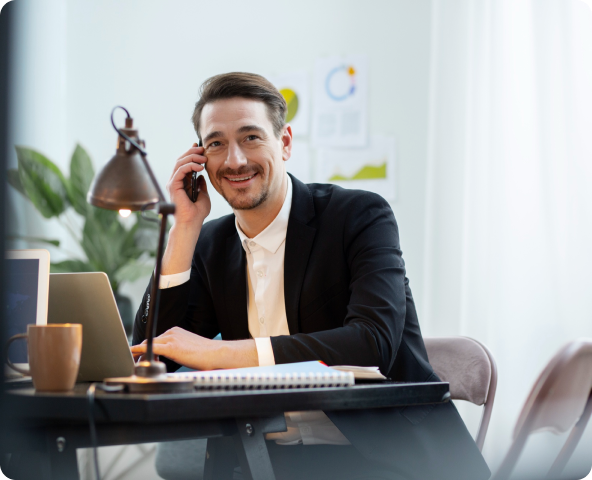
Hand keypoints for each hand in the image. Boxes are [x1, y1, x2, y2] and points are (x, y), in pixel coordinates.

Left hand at [129, 327, 257, 370]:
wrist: (217, 353)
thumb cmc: (206, 354)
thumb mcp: (188, 348)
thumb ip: (176, 349)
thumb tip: (168, 358)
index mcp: (176, 331)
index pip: (157, 339)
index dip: (147, 348)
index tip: (141, 355)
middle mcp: (172, 332)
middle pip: (150, 341)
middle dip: (141, 352)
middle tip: (138, 362)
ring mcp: (171, 338)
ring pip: (148, 344)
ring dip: (141, 354)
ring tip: (138, 364)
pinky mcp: (171, 347)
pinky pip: (150, 348)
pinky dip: (139, 351)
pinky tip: (134, 355)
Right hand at [161, 144, 211, 274]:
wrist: (192, 223)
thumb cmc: (197, 213)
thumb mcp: (203, 196)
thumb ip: (201, 186)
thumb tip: (201, 176)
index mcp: (182, 183)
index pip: (184, 164)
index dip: (191, 154)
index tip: (201, 148)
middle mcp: (175, 181)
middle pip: (181, 160)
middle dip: (192, 152)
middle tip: (203, 149)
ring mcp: (173, 183)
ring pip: (180, 163)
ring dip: (192, 157)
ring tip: (203, 158)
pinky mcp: (173, 186)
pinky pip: (180, 171)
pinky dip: (190, 166)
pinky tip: (200, 167)